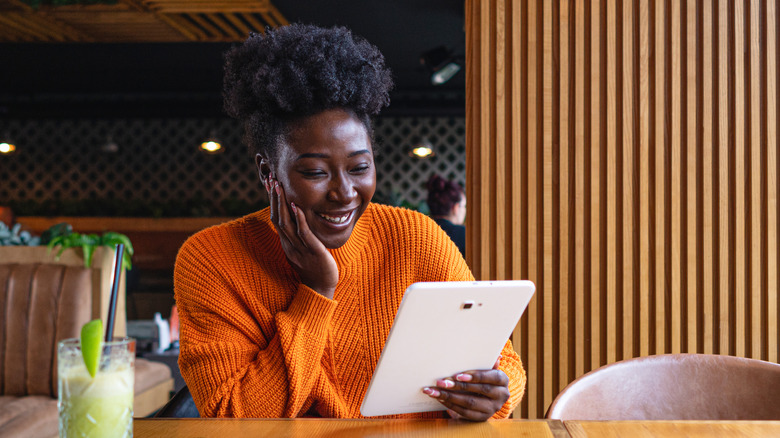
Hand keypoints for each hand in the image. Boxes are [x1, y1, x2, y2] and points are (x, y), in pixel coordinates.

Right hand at [266, 175, 338, 298]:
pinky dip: (298, 218)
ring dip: (281, 203)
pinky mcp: (312, 251)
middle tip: (271, 178)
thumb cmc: (315, 268)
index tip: (271, 184)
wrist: (321, 288)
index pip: (276, 218)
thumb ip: (298, 236)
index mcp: (287, 243)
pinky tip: (296, 205)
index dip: (273, 201)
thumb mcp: (303, 249)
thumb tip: (297, 221)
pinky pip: (303, 233)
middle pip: (277, 217)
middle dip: (274, 197)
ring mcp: (299, 247)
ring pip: (286, 223)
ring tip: (279, 186)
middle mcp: (290, 244)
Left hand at [422, 356, 508, 420]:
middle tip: (440, 382)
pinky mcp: (482, 418)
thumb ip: (489, 363)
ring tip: (434, 391)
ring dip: (449, 396)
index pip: (491, 377)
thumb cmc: (486, 378)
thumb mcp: (488, 369)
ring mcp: (492, 408)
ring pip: (469, 403)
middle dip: (457, 386)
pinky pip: (465, 412)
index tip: (458, 376)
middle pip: (478, 390)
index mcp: (503, 381)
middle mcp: (501, 396)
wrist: (490, 398)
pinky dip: (451, 404)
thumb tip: (497, 356)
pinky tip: (440, 398)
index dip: (475, 376)